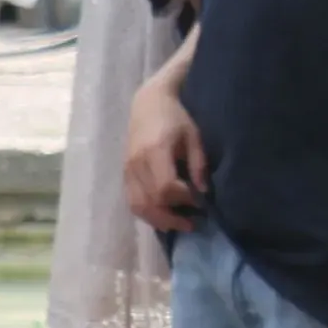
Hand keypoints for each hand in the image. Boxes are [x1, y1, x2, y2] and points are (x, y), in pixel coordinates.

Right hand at [123, 73, 207, 230]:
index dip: (182, 198)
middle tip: (191, 224)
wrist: (148, 104)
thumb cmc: (175, 117)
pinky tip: (162, 216)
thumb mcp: (193, 136)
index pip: (165, 187)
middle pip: (150, 202)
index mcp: (154, 151)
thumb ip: (198, 165)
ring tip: (176, 224)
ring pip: (138, 206)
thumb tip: (203, 192)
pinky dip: (147, 213)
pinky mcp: (125, 174)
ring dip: (157, 220)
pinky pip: (132, 201)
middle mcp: (136, 163)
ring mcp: (127, 170)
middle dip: (171, 217)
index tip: (199, 201)